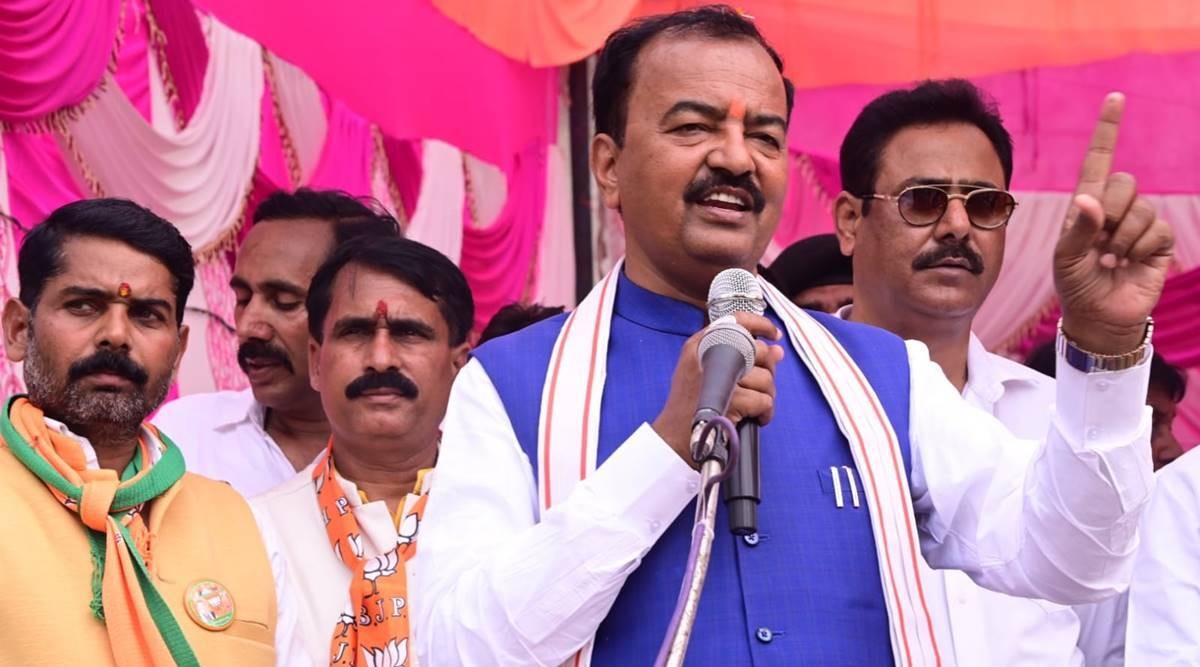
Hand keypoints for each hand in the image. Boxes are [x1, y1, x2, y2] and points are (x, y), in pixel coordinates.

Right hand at [652, 313, 784, 467]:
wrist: (673, 438)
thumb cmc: (690, 407)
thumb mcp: (706, 374)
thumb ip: (741, 358)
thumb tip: (777, 350)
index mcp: (699, 345)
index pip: (736, 320)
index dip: (760, 324)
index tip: (773, 335)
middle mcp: (707, 355)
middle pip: (758, 351)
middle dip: (769, 371)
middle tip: (761, 387)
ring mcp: (718, 377)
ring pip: (765, 378)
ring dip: (767, 396)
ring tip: (754, 407)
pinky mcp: (729, 400)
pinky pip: (763, 401)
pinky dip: (765, 413)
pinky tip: (756, 418)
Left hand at [1055, 93, 1173, 353]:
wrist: (1098, 316)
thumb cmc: (1075, 284)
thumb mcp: (1066, 257)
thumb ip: (1078, 228)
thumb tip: (1092, 199)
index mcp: (1086, 204)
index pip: (1098, 160)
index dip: (1108, 129)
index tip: (1116, 97)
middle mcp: (1114, 208)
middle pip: (1124, 182)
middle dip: (1110, 213)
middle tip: (1098, 243)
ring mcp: (1138, 223)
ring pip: (1141, 208)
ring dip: (1122, 238)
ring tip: (1109, 259)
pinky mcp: (1158, 242)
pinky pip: (1156, 230)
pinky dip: (1138, 249)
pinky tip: (1127, 264)